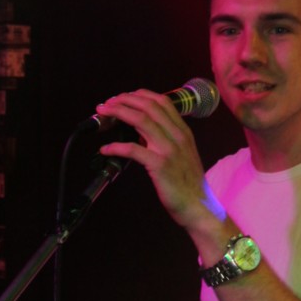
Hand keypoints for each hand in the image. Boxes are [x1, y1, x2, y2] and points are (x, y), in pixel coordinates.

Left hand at [96, 89, 212, 228]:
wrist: (198, 205)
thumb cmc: (188, 182)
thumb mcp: (183, 153)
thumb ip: (167, 139)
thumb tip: (141, 130)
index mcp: (183, 131)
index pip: (161, 101)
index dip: (139, 95)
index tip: (123, 98)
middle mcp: (177, 135)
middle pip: (148, 106)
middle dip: (124, 100)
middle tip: (107, 104)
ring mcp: (169, 149)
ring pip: (140, 120)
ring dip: (118, 113)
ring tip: (102, 115)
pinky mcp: (159, 165)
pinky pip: (133, 150)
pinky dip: (116, 147)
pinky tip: (105, 149)